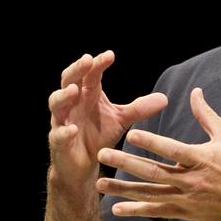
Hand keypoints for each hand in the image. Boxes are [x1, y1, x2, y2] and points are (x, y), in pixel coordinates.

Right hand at [48, 51, 166, 189]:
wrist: (83, 166)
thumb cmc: (98, 136)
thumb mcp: (120, 120)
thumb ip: (138, 109)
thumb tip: (164, 98)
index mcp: (87, 95)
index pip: (90, 74)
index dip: (98, 64)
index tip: (110, 55)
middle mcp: (72, 104)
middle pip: (68, 80)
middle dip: (76, 70)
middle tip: (87, 60)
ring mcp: (62, 121)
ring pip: (56, 104)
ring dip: (63, 96)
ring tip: (74, 90)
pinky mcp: (59, 142)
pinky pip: (58, 134)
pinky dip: (65, 131)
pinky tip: (73, 129)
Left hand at [95, 87, 220, 220]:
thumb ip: (206, 115)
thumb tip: (195, 91)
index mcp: (202, 159)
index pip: (172, 149)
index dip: (151, 142)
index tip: (130, 133)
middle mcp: (192, 181)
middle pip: (154, 172)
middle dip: (126, 164)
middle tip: (101, 155)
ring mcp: (188, 199)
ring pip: (150, 194)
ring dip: (123, 190)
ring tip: (100, 183)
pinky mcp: (186, 213)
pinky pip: (158, 211)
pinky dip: (137, 210)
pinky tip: (117, 209)